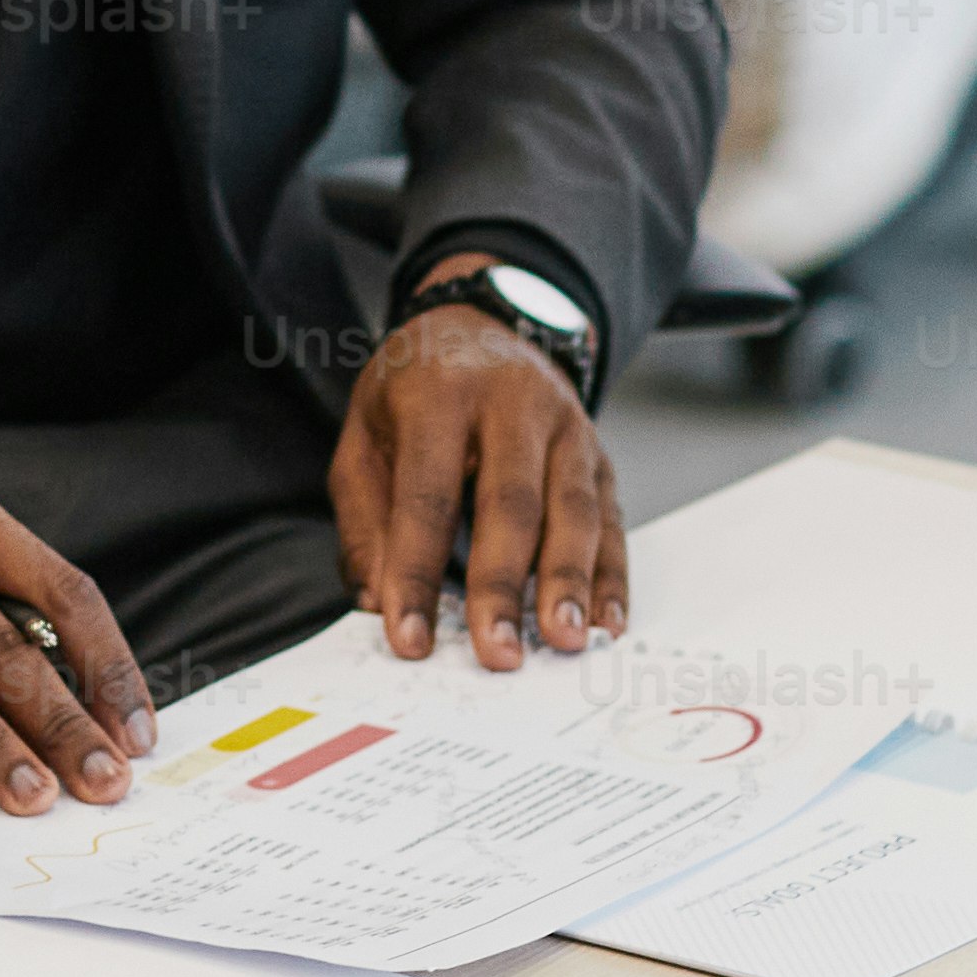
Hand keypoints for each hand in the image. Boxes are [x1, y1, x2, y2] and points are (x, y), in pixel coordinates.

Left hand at [331, 294, 621, 662]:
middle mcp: (514, 403)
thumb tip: (379, 600)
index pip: (427, 495)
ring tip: (561, 642)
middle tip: (496, 652)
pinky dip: (610, 576)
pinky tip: (604, 622)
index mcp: (441, 394)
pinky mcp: (599, 455)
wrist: (483, 324)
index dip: (415, 571)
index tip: (409, 638)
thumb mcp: (365, 434)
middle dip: (503, 585)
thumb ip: (367, 518)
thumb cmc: (416, 391)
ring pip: (574, 511)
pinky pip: (610, 520)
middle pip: (511, 504)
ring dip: (568, 583)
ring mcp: (567, 427)